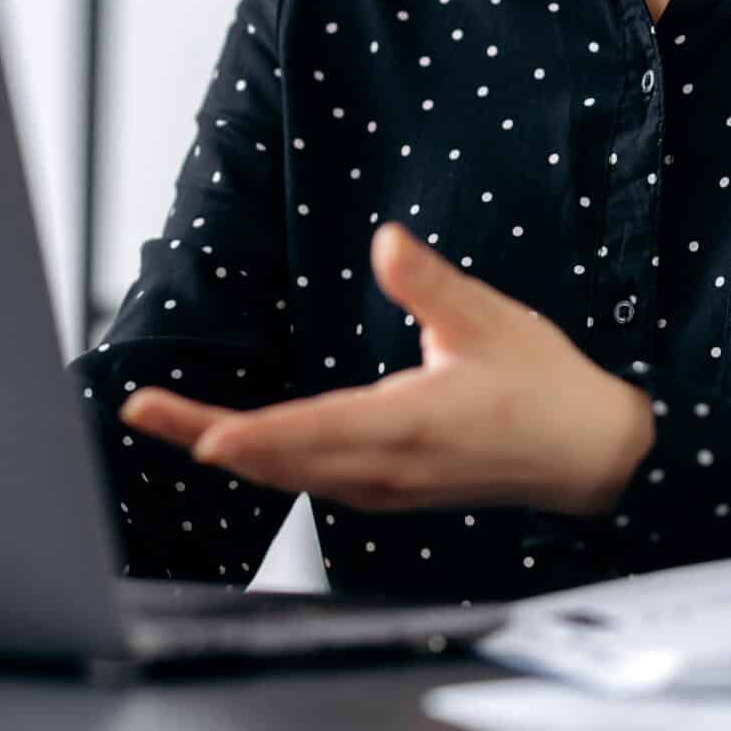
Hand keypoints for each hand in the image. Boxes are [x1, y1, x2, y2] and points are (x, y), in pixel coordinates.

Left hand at [118, 223, 655, 517]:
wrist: (591, 458)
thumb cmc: (544, 387)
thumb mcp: (490, 322)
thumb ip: (429, 284)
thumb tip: (384, 240)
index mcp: (409, 426)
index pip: (312, 433)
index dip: (252, 436)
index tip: (199, 436)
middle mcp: (385, 467)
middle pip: (278, 457)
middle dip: (202, 434)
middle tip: (139, 411)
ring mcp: (384, 486)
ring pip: (288, 471)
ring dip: (226, 448)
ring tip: (168, 422)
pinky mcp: (387, 489)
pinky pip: (311, 478)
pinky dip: (265, 461)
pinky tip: (234, 446)